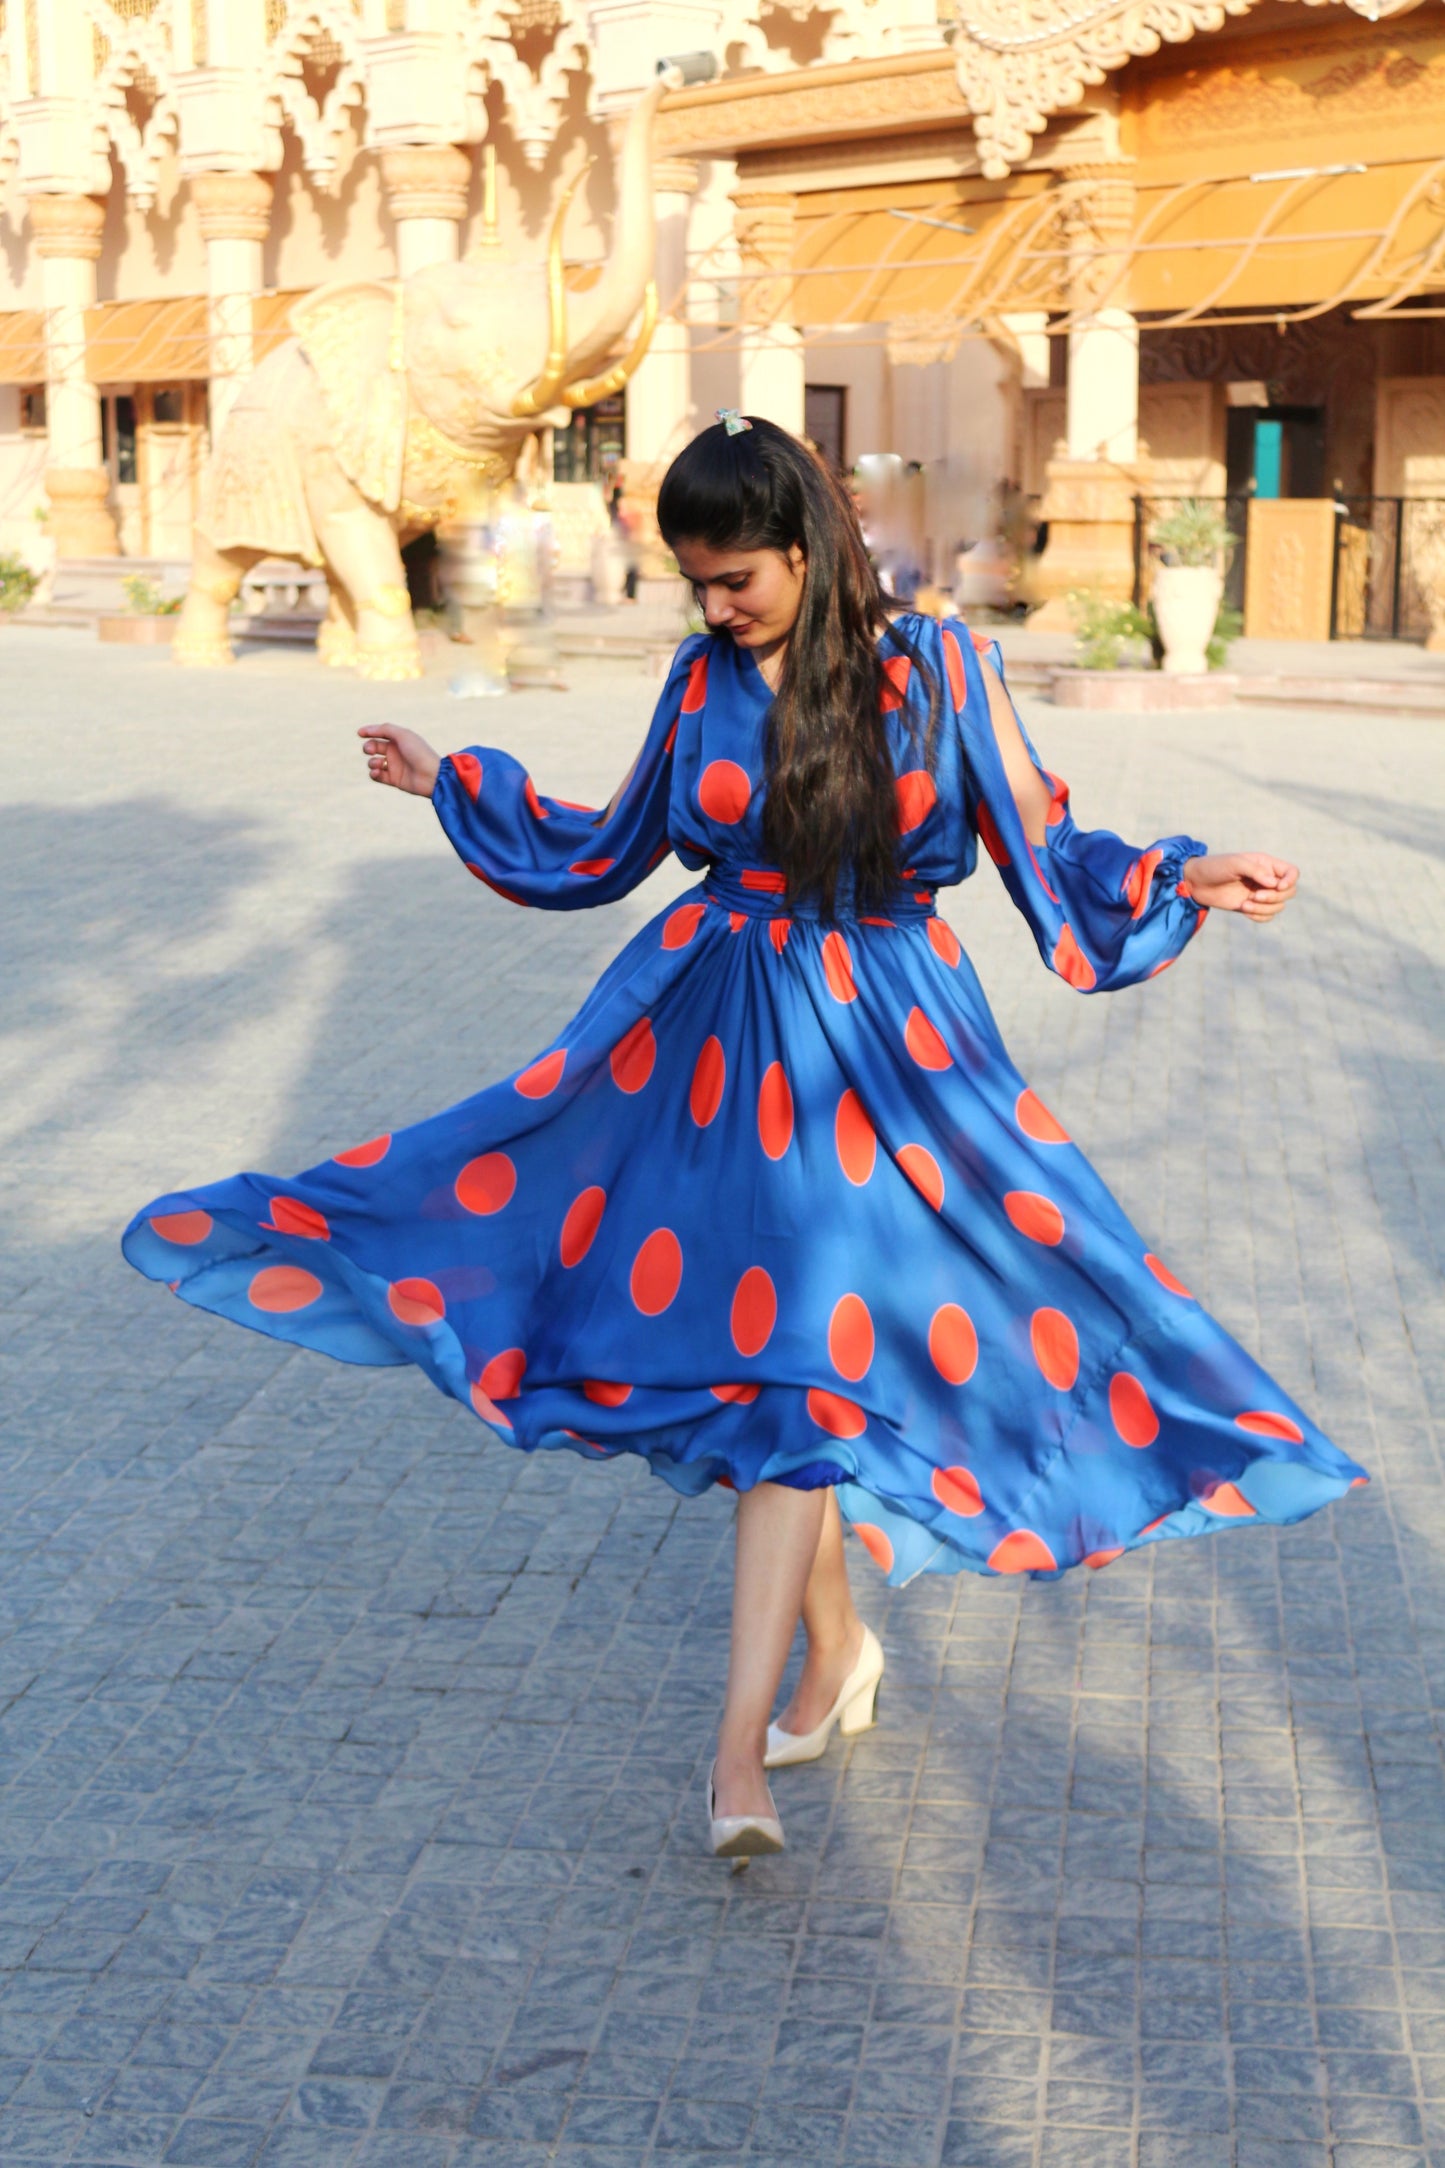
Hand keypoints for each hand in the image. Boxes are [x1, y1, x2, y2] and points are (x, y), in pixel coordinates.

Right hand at [357, 724, 440, 797]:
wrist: (431, 776)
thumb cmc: (419, 753)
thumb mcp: (403, 735)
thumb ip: (385, 729)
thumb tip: (367, 730)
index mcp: (399, 739)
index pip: (380, 733)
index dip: (368, 732)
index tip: (360, 733)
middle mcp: (396, 752)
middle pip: (374, 747)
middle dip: (368, 747)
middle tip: (370, 750)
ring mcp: (395, 766)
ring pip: (374, 762)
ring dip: (372, 762)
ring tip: (378, 764)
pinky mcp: (394, 780)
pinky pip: (377, 776)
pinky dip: (374, 774)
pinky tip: (377, 772)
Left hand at [1180, 852, 1298, 921]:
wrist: (1196, 882)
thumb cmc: (1215, 867)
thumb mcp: (1235, 863)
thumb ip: (1255, 871)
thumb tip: (1274, 884)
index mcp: (1266, 864)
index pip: (1292, 873)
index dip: (1290, 881)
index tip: (1278, 886)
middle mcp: (1266, 879)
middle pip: (1289, 892)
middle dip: (1275, 897)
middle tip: (1255, 895)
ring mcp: (1259, 894)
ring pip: (1279, 906)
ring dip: (1265, 908)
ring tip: (1245, 904)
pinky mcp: (1251, 907)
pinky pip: (1267, 916)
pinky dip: (1260, 916)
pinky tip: (1245, 909)